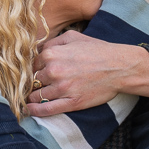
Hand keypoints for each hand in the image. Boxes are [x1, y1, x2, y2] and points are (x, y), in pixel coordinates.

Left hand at [26, 31, 148, 116]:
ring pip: (36, 95)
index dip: (30, 69)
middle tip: (30, 86)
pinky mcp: (71, 102)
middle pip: (31, 80)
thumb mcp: (72, 36)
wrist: (119, 67)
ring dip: (31, 97)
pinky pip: (46, 110)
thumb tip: (37, 50)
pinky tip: (29, 110)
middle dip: (30, 83)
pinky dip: (34, 111)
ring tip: (29, 98)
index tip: (30, 74)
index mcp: (51, 54)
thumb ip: (52, 42)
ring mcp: (62, 88)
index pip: (29, 64)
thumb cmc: (97, 49)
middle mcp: (53, 71)